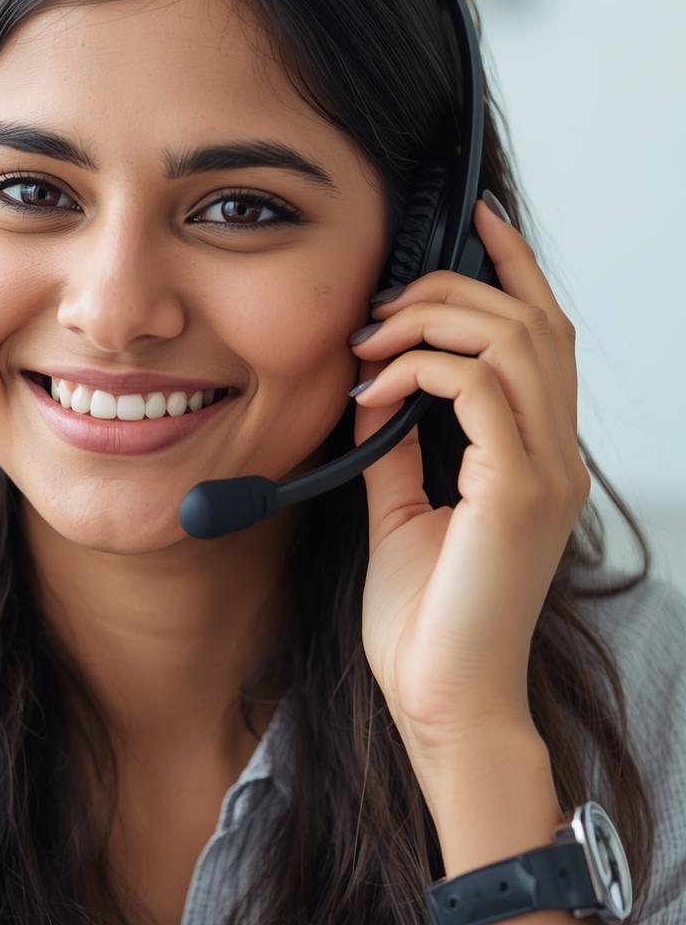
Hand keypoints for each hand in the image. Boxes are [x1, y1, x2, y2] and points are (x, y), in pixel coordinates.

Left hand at [348, 196, 590, 761]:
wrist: (441, 703)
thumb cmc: (426, 622)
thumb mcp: (400, 511)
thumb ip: (398, 447)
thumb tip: (375, 393)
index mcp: (535, 456)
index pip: (542, 336)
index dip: (513, 267)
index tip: (470, 222)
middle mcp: (554, 456)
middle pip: (533, 322)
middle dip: (453, 287)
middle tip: (380, 305)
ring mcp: (545, 472)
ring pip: (516, 341)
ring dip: (434, 321)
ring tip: (370, 342)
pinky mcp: (518, 493)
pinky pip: (481, 390)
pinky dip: (420, 373)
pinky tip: (372, 396)